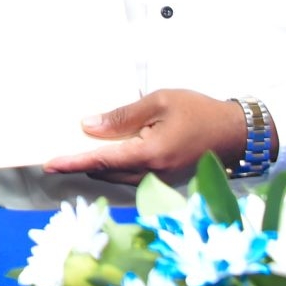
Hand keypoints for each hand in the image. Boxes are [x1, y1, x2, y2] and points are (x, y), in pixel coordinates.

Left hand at [44, 89, 246, 185]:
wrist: (235, 134)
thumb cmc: (199, 112)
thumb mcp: (159, 102)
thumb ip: (122, 116)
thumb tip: (89, 126)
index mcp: (150, 155)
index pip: (101, 161)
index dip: (73, 162)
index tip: (49, 164)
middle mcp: (153, 176)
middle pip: (105, 173)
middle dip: (82, 162)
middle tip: (60, 148)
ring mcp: (160, 183)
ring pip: (118, 177)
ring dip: (99, 165)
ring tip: (79, 148)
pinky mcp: (165, 182)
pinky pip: (132, 177)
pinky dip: (116, 166)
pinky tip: (109, 150)